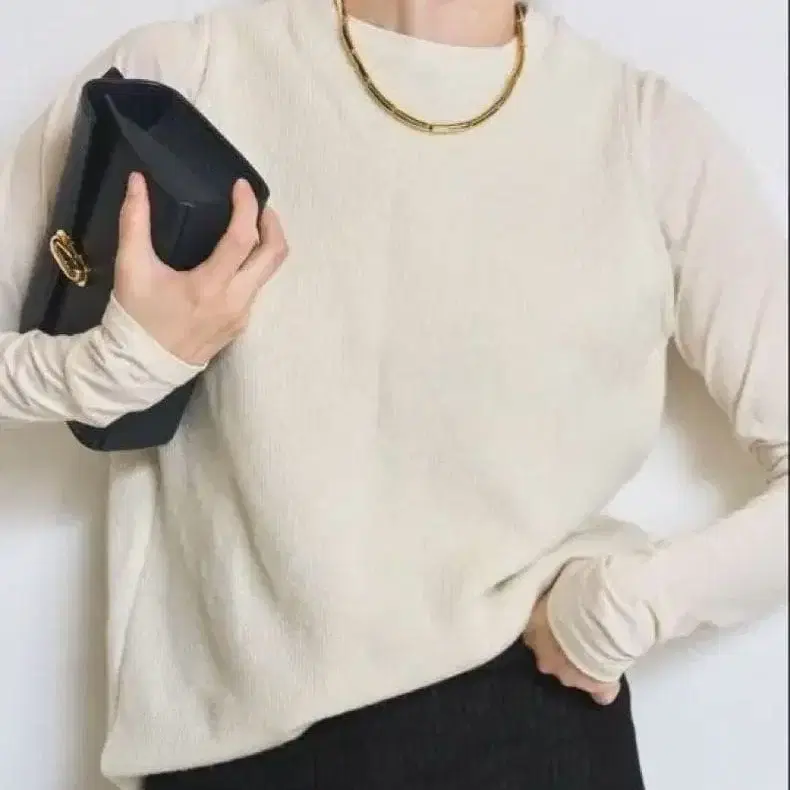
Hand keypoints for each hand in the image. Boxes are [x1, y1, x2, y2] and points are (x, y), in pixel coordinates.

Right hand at [113, 172, 287, 364]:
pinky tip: (236, 259)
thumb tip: (137, 180)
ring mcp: (242, 315)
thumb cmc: (137, 316)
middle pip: (274, 256)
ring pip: (269, 274)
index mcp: (210, 286)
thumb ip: (134, 221)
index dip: (246, 207)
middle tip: (259, 206)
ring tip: (250, 226)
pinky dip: (253, 267)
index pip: (243, 239)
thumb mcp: (131, 267)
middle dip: (272, 224)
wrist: (143, 366)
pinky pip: (256, 289)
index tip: (241, 186)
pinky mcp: (242, 325)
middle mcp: (235, 301)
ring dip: (266, 246)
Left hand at [523, 595, 620, 705]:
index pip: (532, 635)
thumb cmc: (576, 589)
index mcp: (532, 630)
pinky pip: (601, 693)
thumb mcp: (557, 583)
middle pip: (549, 659)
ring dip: (582, 664)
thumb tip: (559, 589)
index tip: (556, 623)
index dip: (545, 630)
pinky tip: (611, 679)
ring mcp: (570, 676)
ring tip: (597, 650)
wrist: (602, 611)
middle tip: (578, 635)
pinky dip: (605, 688)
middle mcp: (544, 658)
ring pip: (572, 676)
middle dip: (560, 651)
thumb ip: (553, 594)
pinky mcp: (597, 686)